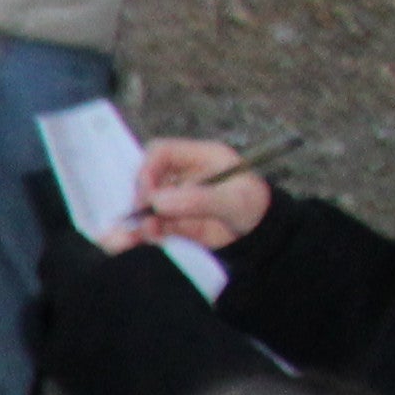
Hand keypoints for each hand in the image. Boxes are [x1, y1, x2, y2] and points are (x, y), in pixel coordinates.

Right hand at [123, 136, 266, 252]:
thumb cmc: (255, 208)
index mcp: (199, 157)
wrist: (265, 238)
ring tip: (129, 238)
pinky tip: (131, 242)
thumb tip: (157, 202)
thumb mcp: (234, 201)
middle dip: (137, 198)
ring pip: (143, 205)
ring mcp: (175, 199)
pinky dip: (138, 234)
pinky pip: (148, 226)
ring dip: (134, 220)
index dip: (148, 169)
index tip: (147, 195)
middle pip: (146, 178)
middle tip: (137, 218)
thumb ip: (198, 199)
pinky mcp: (172, 222)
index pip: (161, 152)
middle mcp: (182, 175)